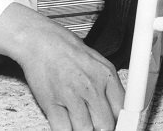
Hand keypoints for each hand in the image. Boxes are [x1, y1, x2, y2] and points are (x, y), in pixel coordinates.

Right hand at [0, 3, 123, 129]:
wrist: (42, 41)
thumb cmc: (67, 49)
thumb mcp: (97, 61)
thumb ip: (107, 84)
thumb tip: (115, 107)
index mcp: (105, 74)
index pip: (121, 108)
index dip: (119, 120)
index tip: (116, 124)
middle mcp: (91, 86)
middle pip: (105, 124)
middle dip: (101, 128)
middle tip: (96, 124)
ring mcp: (71, 96)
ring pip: (85, 130)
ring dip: (83, 129)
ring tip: (81, 122)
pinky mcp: (52, 104)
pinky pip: (63, 130)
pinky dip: (66, 130)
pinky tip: (67, 123)